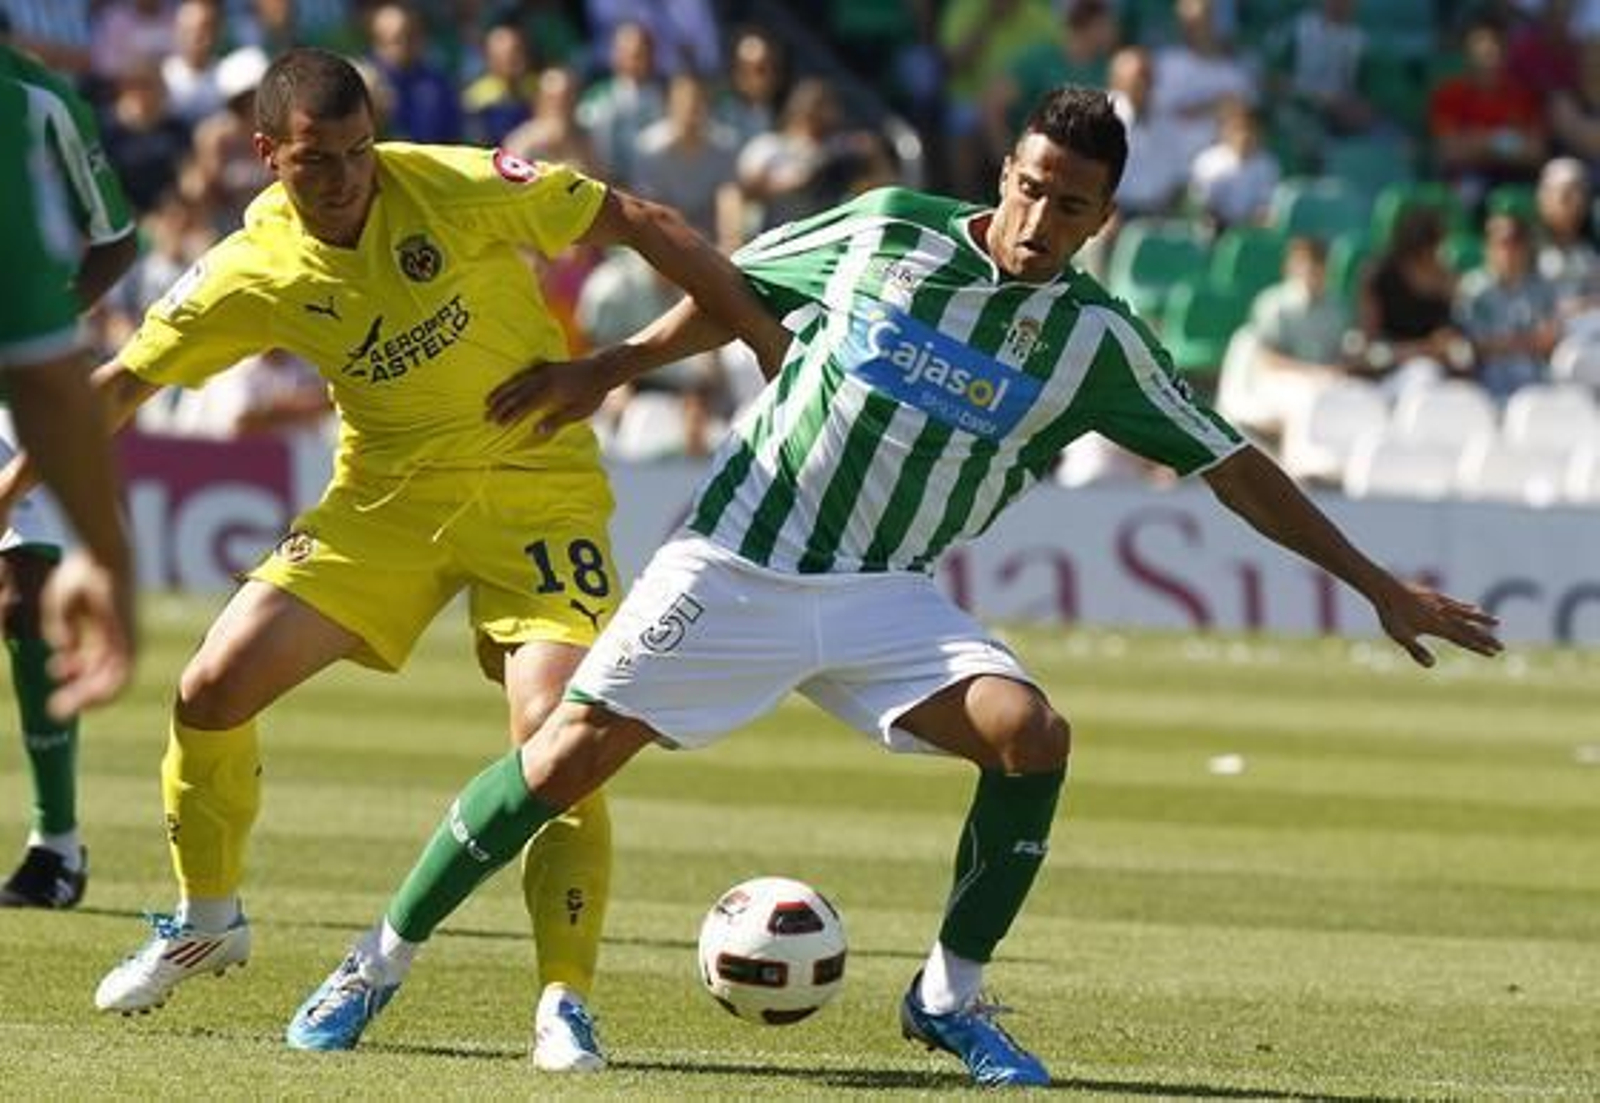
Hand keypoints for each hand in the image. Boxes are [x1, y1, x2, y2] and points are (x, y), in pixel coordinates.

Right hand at [41, 550, 135, 718]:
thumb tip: (65, 651)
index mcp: (106, 631)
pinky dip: (105, 689)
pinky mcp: (129, 641)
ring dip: (87, 699)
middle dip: (78, 694)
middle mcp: (120, 639)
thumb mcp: (61, 605)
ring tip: (63, 709)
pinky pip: (121, 674)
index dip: (73, 674)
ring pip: (112, 682)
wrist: (103, 557)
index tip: (53, 674)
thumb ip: (61, 630)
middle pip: (101, 677)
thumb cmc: (82, 574)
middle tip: (57, 710)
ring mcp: (127, 641)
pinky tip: (85, 699)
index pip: (93, 662)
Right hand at [486, 351, 625, 434]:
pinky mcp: (546, 366)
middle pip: (516, 394)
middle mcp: (544, 379)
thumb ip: (556, 420)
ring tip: (488, 401)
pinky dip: (512, 379)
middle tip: (486, 417)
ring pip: (517, 382)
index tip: (497, 424)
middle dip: (500, 406)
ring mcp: (544, 370)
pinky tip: (505, 385)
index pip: (524, 406)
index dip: (509, 415)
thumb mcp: (577, 412)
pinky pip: (524, 372)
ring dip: (501, 392)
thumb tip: (535, 430)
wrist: (602, 369)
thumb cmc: (592, 395)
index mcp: (551, 392)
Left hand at [1371, 580, 1501, 667]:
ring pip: (1466, 613)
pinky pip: (1456, 603)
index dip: (1478, 647)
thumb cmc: (1391, 614)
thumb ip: (1416, 650)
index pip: (1463, 639)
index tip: (1493, 654)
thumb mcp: (1400, 636)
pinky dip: (1466, 608)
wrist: (1385, 588)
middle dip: (1485, 639)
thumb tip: (1432, 665)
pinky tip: (1474, 608)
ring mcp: (1441, 604)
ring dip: (1482, 620)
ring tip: (1497, 623)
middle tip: (1502, 647)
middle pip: (1469, 629)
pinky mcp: (1435, 596)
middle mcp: (1443, 614)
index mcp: (1437, 626)